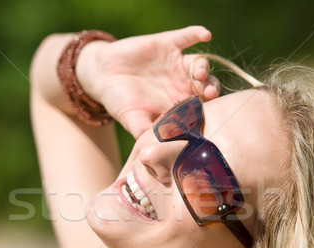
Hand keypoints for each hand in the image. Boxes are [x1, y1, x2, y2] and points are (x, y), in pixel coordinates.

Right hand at [76, 26, 219, 137]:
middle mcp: (183, 83)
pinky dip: (196, 33)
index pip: (200, 108)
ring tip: (199, 74)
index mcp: (180, 104)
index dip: (207, 111)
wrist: (103, 76)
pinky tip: (205, 34)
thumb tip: (154, 148)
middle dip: (210, 89)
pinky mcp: (169, 44)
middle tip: (209, 94)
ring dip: (203, 68)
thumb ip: (145, 131)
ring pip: (199, 64)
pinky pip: (186, 37)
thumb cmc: (120, 102)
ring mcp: (178, 63)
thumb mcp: (132, 119)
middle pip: (206, 86)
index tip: (208, 115)